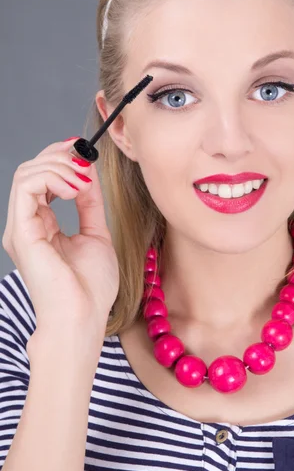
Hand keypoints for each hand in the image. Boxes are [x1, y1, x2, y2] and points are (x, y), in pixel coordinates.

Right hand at [2, 138, 118, 338]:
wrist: (83, 319)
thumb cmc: (90, 288)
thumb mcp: (95, 234)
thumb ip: (89, 203)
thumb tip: (87, 172)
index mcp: (41, 225)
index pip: (41, 178)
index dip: (61, 158)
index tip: (85, 151)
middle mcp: (26, 224)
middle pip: (31, 170)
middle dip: (60, 156)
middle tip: (86, 159)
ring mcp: (21, 228)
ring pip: (26, 174)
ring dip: (58, 165)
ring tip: (82, 180)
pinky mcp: (21, 232)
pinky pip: (27, 187)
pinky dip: (53, 177)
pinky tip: (76, 188)